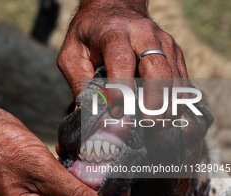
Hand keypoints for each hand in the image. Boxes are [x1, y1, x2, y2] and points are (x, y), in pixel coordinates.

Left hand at [58, 0, 188, 119]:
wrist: (114, 8)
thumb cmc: (90, 34)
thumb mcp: (72, 53)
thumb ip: (78, 80)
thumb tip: (88, 110)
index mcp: (113, 32)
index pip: (121, 60)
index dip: (121, 87)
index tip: (117, 110)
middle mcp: (143, 34)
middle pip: (156, 68)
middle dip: (154, 100)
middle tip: (148, 123)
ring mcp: (163, 42)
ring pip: (173, 76)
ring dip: (169, 104)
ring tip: (158, 126)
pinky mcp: (174, 51)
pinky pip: (181, 77)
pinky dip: (177, 98)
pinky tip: (167, 114)